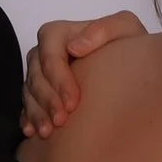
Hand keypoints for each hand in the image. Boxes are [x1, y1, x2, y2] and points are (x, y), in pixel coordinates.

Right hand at [22, 11, 146, 137]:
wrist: (134, 66)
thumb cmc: (129, 45)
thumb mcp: (126, 28)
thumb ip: (105, 29)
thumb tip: (75, 46)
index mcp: (62, 35)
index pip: (49, 53)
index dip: (57, 78)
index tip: (72, 102)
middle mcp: (47, 53)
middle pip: (36, 75)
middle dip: (47, 100)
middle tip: (61, 121)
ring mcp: (42, 74)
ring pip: (30, 93)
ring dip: (37, 113)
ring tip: (47, 133)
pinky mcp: (41, 93)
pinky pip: (27, 105)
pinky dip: (29, 119)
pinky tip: (33, 132)